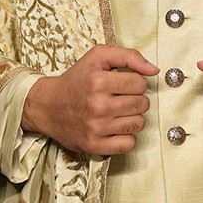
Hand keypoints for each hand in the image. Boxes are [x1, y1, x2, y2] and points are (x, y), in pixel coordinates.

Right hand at [21, 45, 158, 156]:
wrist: (47, 106)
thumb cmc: (76, 80)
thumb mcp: (98, 57)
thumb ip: (129, 56)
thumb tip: (154, 70)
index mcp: (98, 81)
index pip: (141, 84)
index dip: (135, 83)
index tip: (122, 84)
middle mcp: (97, 105)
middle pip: (142, 104)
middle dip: (135, 100)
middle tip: (120, 99)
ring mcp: (96, 128)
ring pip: (139, 124)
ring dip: (131, 118)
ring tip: (116, 113)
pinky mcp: (95, 146)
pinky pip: (129, 144)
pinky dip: (125, 137)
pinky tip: (114, 128)